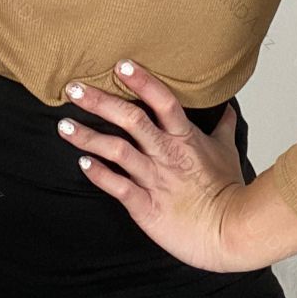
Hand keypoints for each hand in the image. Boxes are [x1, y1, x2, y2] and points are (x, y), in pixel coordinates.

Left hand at [57, 58, 253, 272]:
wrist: (232, 232)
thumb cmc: (228, 192)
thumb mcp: (227, 151)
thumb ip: (223, 127)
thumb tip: (227, 107)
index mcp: (185, 137)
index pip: (163, 101)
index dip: (142, 82)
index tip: (120, 65)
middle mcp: (166, 154)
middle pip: (131, 119)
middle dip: (100, 102)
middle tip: (74, 88)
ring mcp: (155, 179)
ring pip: (117, 151)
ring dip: (88, 137)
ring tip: (64, 126)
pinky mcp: (146, 207)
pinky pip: (118, 187)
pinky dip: (98, 175)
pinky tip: (82, 163)